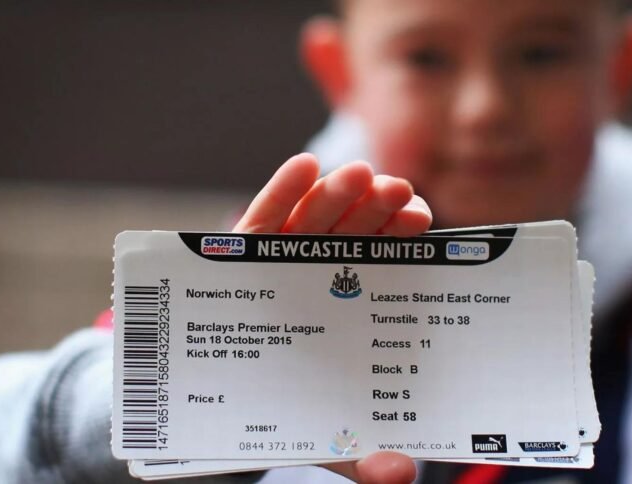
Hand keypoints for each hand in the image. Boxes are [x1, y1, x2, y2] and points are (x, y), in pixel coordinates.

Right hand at [233, 153, 426, 482]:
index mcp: (348, 306)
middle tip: (398, 191)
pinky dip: (280, 193)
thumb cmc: (281, 412)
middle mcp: (317, 278)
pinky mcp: (236, 259)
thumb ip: (360, 454)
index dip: (400, 241)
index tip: (421, 221)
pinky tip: (303, 166)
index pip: (380, 266)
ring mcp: (277, 263)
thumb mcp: (324, 437)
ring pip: (310, 223)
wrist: (209, 407)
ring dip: (334, 194)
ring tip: (358, 173)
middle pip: (349, 237)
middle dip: (374, 212)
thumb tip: (401, 476)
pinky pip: (260, 222)